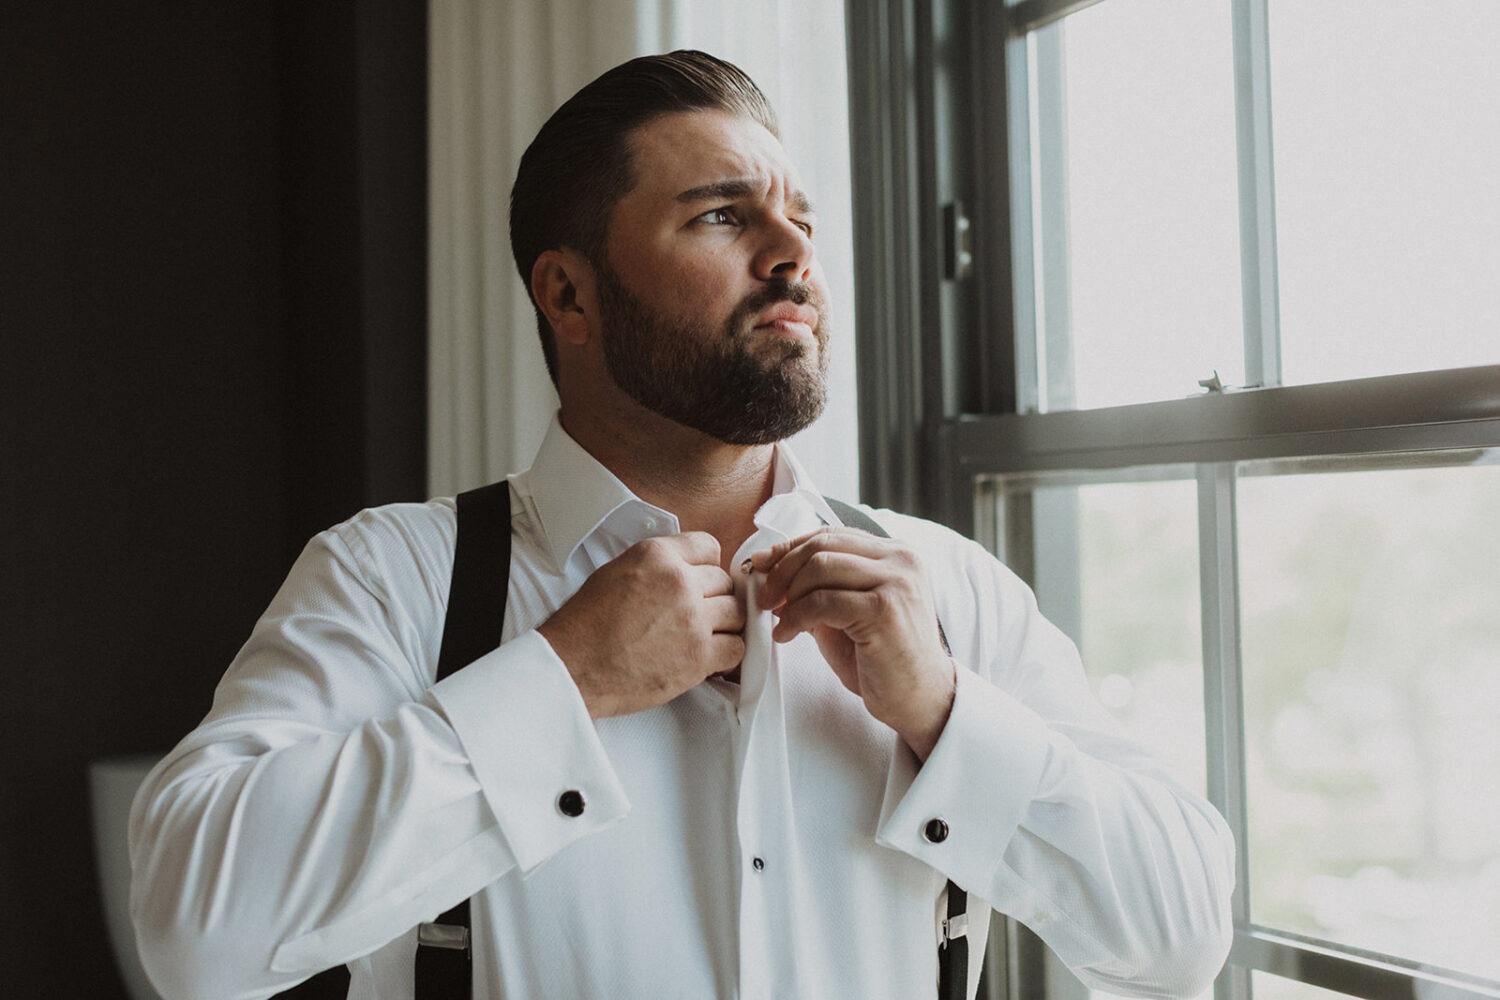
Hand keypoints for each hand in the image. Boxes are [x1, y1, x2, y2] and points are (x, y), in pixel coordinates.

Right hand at [539, 533, 745, 717]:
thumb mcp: (617, 572)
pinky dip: (727, 654)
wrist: (573, 667)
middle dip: (713, 598)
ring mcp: (693, 619)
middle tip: (696, 615)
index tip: (701, 582)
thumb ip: (658, 566)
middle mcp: (679, 581)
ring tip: (702, 636)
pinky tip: (708, 658)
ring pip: (736, 613)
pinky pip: (737, 647)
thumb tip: (686, 570)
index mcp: (657, 555)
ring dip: (724, 625)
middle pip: (724, 582)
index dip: (705, 567)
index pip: (709, 546)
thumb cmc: (585, 626)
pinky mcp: (699, 655)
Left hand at [751, 527, 954, 759]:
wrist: (919, 698)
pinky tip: (787, 634)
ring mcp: (895, 582)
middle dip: (783, 569)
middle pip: (823, 545)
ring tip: (779, 621)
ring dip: (788, 596)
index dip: (790, 547)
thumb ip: (820, 586)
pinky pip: (822, 601)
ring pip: (819, 568)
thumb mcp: (848, 612)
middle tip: (764, 598)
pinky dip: (795, 617)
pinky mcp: (883, 610)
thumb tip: (771, 569)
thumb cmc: (882, 658)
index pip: (832, 534)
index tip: (762, 564)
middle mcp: (900, 560)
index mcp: (895, 554)